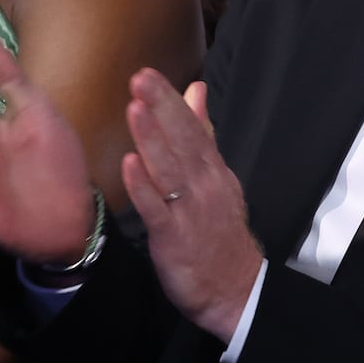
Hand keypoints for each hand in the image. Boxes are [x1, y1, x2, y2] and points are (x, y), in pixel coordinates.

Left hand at [122, 73, 261, 343]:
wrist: (234, 288)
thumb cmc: (219, 232)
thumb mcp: (217, 178)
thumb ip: (204, 134)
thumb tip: (196, 92)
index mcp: (213, 171)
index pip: (193, 128)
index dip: (171, 101)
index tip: (149, 74)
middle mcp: (204, 185)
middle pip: (183, 141)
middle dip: (161, 109)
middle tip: (140, 78)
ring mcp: (190, 210)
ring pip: (170, 169)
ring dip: (152, 139)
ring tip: (135, 109)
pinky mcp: (174, 237)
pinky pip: (157, 209)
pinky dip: (144, 187)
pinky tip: (129, 165)